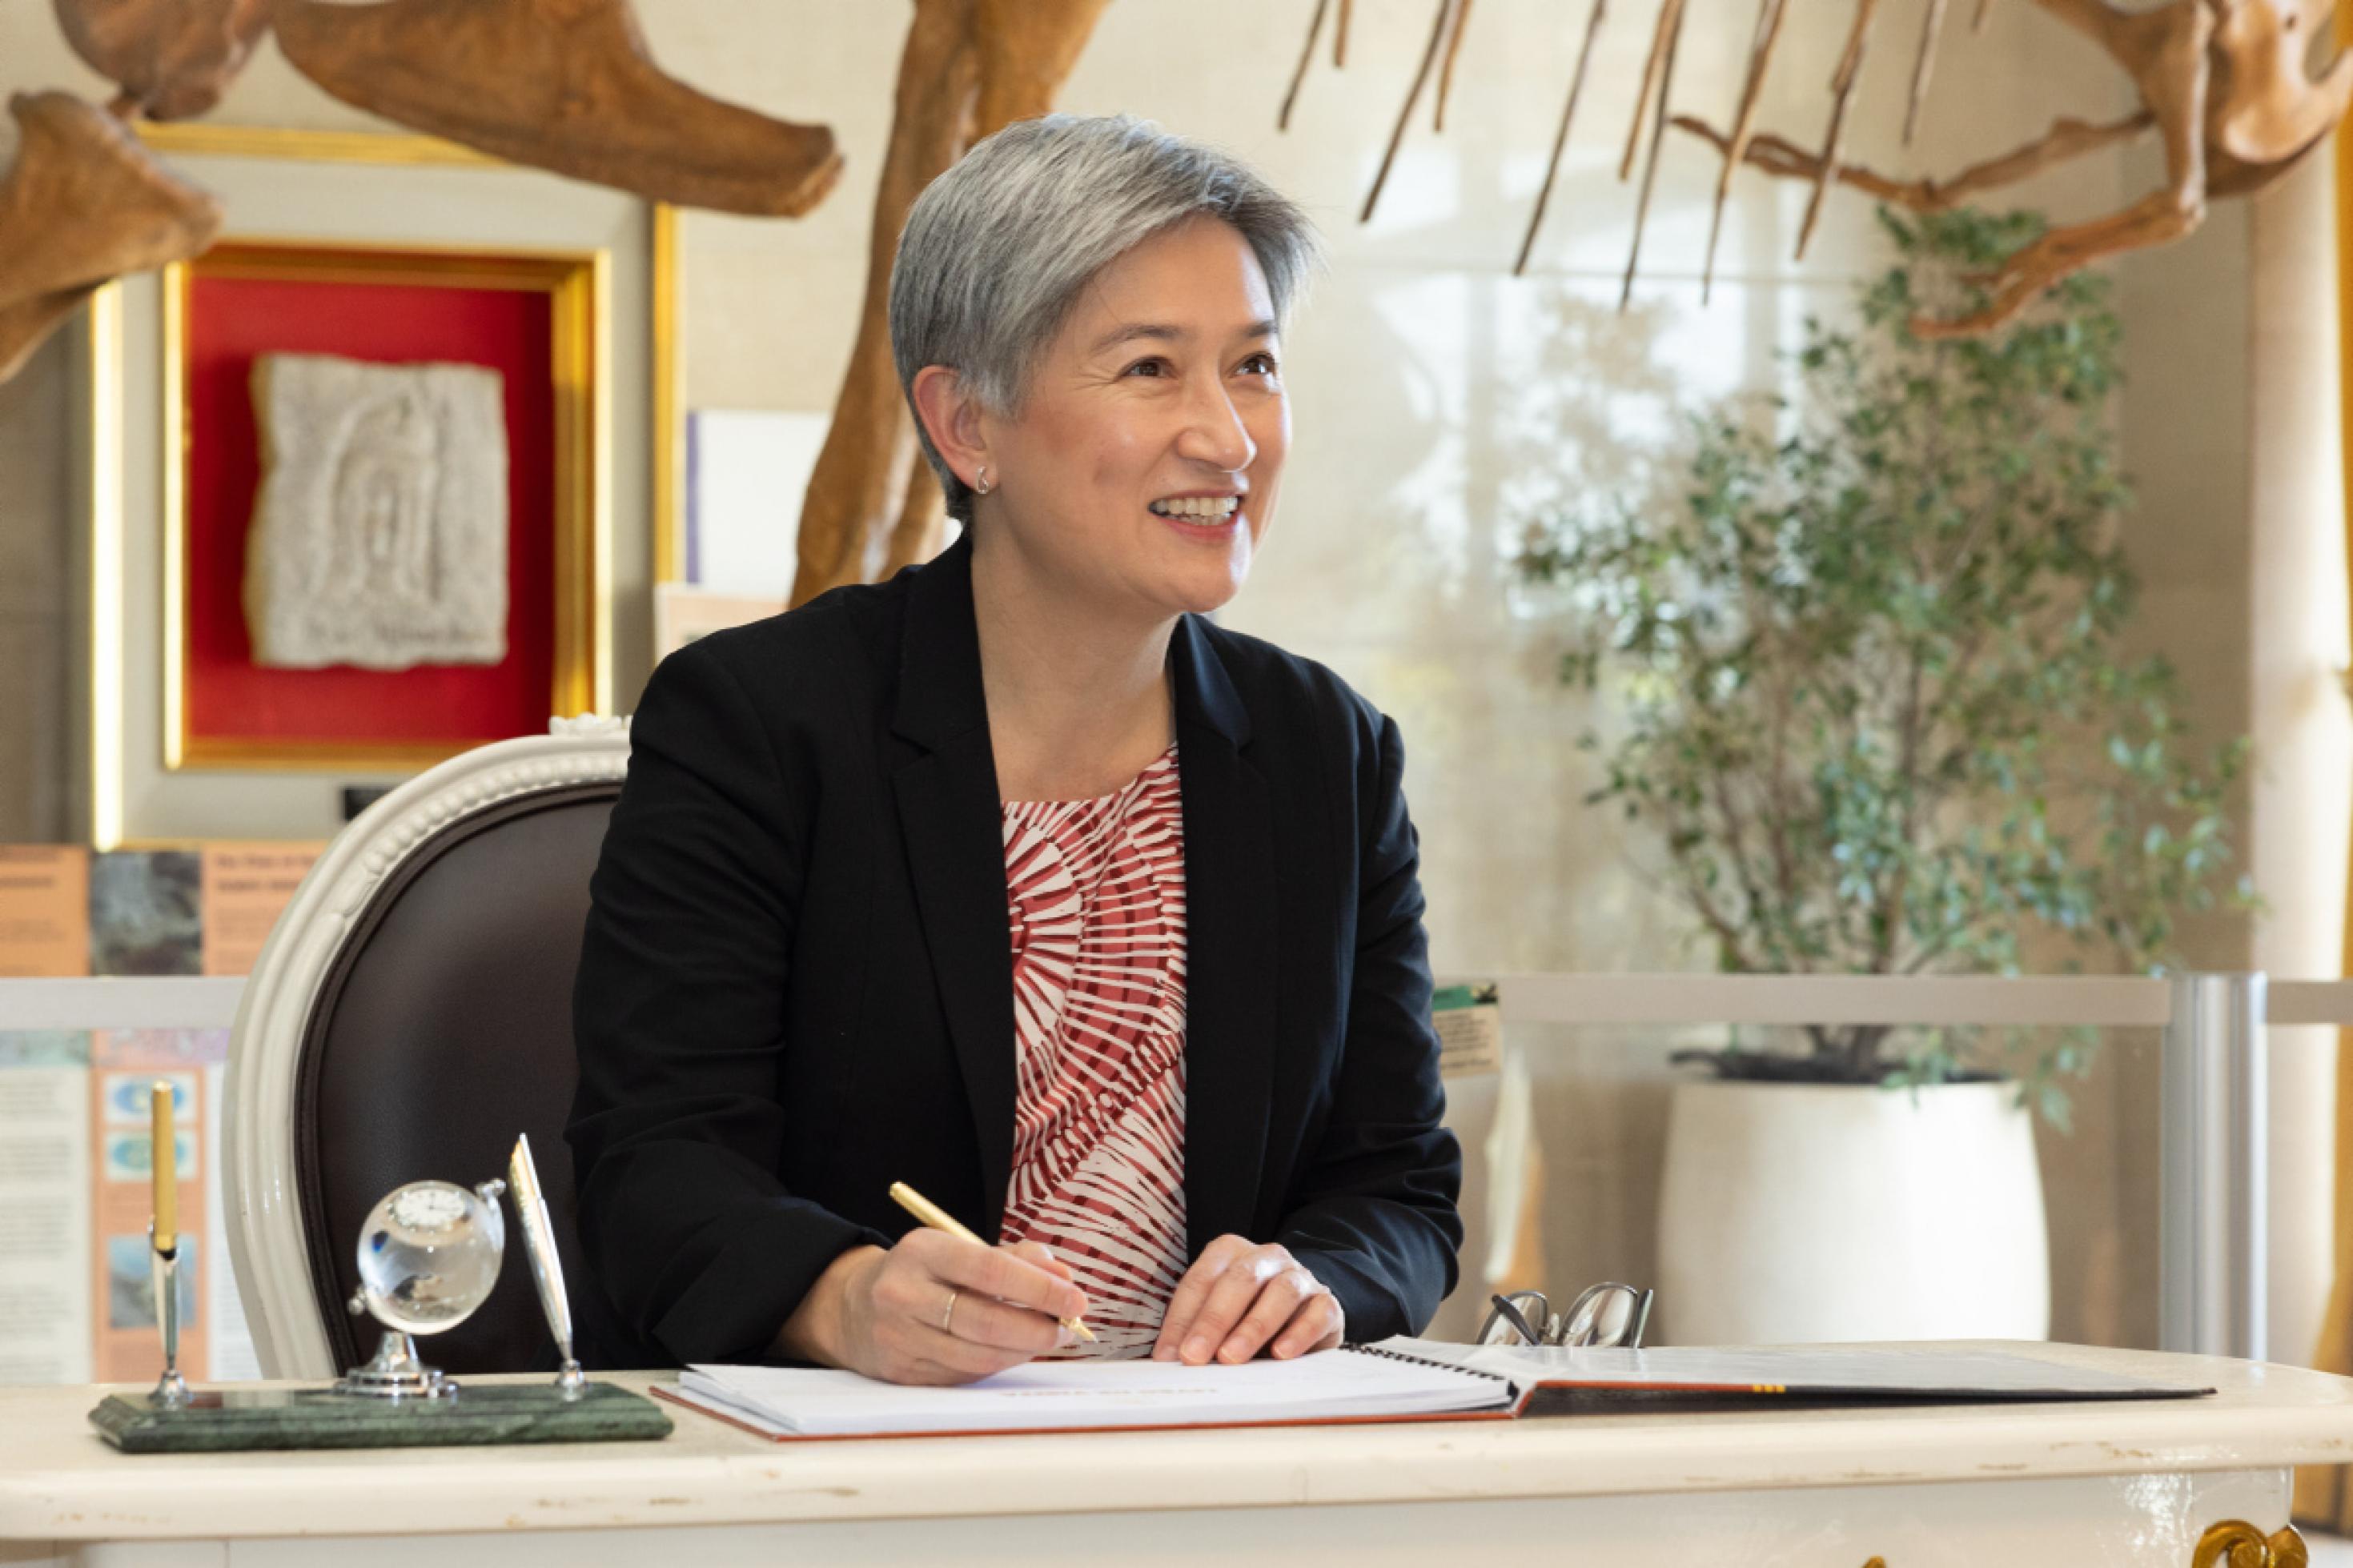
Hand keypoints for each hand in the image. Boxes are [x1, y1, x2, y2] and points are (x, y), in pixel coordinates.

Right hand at [776, 1231, 1086, 1385]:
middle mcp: (904, 1294)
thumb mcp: (958, 1249)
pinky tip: (1014, 1351)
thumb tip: (1064, 1276)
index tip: (1076, 1298)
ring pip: (977, 1356)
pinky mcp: (901, 1371)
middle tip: (1069, 1328)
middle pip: (985, 1321)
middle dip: (1038, 1328)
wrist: (852, 1306)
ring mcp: (899, 1337)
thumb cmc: (923, 1273)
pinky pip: (963, 1375)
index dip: (1040, 1288)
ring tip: (1048, 1339)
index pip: (990, 1270)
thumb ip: (1014, 1258)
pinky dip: (997, 1365)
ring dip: (1023, 1351)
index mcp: (922, 1251)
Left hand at [1151, 1236, 1342, 1364]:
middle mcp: (1267, 1257)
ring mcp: (1300, 1277)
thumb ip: (1195, 1331)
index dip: (1182, 1318)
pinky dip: (1299, 1333)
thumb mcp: (1219, 1318)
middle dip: (1214, 1320)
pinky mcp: (1326, 1303)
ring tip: (1232, 1357)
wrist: (1305, 1312)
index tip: (1171, 1356)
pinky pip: (1317, 1312)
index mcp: (1231, 1252)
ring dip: (1253, 1326)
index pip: (1202, 1280)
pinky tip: (1281, 1354)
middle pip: (1240, 1280)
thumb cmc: (1249, 1316)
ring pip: (1280, 1292)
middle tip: (1195, 1356)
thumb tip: (1168, 1360)